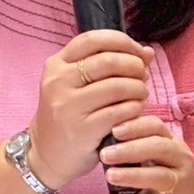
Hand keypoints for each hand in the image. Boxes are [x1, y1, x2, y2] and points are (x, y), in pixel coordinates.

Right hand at [27, 30, 153, 190]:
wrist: (46, 153)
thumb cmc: (68, 114)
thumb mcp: (76, 84)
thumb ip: (107, 64)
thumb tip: (147, 52)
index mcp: (57, 64)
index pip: (93, 39)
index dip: (122, 42)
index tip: (138, 52)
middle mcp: (59, 82)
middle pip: (108, 61)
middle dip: (134, 66)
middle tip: (143, 76)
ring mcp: (69, 106)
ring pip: (117, 86)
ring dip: (138, 88)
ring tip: (141, 94)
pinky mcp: (82, 130)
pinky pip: (119, 112)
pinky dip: (135, 108)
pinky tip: (136, 110)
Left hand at [96, 115, 193, 193]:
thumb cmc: (164, 173)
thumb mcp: (158, 154)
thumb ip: (139, 141)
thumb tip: (107, 128)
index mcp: (173, 142)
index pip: (156, 127)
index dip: (135, 126)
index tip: (113, 129)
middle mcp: (180, 160)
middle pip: (159, 149)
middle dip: (130, 150)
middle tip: (105, 154)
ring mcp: (177, 185)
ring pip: (158, 177)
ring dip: (132, 175)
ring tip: (109, 175)